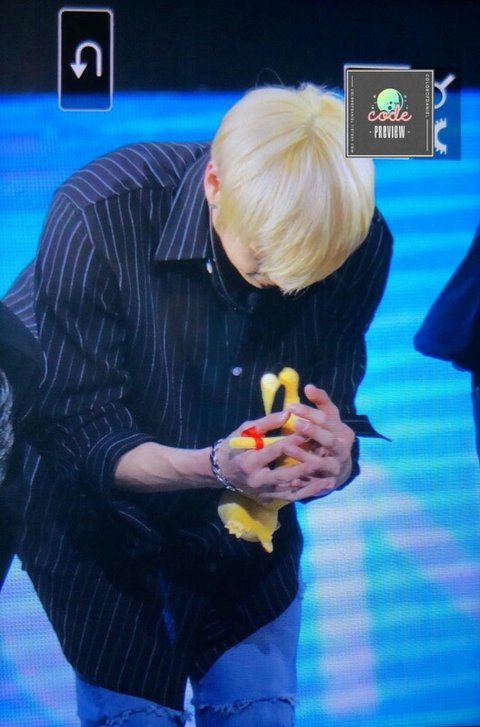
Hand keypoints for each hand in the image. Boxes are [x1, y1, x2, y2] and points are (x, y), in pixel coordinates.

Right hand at [216, 411, 314, 500]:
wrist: (221, 470)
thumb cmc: (234, 445)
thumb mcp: (246, 429)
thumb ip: (267, 423)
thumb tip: (288, 413)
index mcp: (249, 461)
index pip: (275, 450)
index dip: (293, 441)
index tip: (310, 433)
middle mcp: (256, 480)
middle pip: (284, 474)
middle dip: (304, 467)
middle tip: (323, 460)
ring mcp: (262, 492)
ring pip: (290, 490)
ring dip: (310, 485)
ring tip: (330, 479)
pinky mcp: (267, 499)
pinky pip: (289, 497)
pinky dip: (305, 493)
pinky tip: (320, 488)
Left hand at [262, 385, 354, 501]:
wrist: (339, 469)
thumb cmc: (328, 436)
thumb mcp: (329, 419)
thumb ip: (321, 402)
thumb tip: (309, 386)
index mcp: (342, 432)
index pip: (328, 419)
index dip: (310, 412)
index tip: (291, 406)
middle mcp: (342, 450)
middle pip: (329, 440)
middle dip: (313, 431)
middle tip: (295, 424)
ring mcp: (336, 468)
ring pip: (321, 462)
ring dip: (304, 455)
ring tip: (286, 447)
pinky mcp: (328, 483)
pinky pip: (314, 482)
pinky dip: (303, 479)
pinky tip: (290, 476)